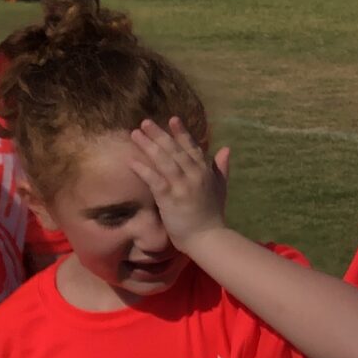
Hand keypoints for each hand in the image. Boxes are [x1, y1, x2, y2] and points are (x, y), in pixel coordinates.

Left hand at [128, 116, 230, 249]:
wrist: (208, 238)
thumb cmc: (212, 215)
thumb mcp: (221, 188)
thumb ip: (221, 168)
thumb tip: (226, 148)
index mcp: (205, 171)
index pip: (192, 147)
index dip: (181, 133)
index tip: (172, 119)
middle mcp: (194, 174)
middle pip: (174, 149)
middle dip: (159, 134)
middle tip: (145, 122)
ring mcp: (182, 185)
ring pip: (164, 160)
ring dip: (148, 145)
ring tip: (135, 134)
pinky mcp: (170, 198)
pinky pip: (155, 180)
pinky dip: (143, 169)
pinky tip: (131, 161)